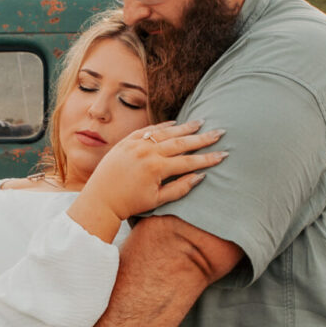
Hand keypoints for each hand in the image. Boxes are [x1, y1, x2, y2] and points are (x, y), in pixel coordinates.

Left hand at [86, 120, 225, 221]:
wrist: (101, 199)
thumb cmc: (130, 203)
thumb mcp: (158, 200)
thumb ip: (180, 188)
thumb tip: (201, 176)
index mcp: (157, 168)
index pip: (189, 161)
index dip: (208, 158)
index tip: (224, 154)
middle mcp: (147, 152)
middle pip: (181, 142)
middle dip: (202, 138)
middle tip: (220, 132)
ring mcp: (136, 144)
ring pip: (166, 132)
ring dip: (185, 128)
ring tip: (201, 123)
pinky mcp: (126, 141)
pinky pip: (148, 129)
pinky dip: (162, 126)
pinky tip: (175, 124)